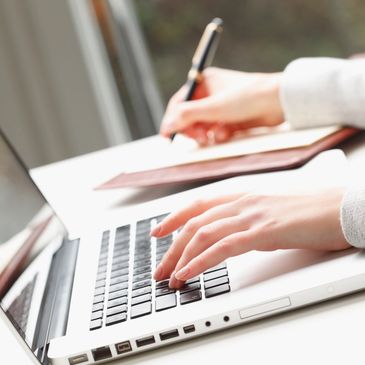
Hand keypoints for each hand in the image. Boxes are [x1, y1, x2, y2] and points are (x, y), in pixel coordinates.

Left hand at [151, 188, 349, 287]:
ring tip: (170, 277)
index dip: (174, 217)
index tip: (158, 232)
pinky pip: (224, 247)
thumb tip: (230, 238)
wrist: (340, 207)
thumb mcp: (268, 213)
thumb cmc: (309, 212)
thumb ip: (246, 222)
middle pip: (194, 222)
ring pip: (203, 233)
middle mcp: (242, 202)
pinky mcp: (264, 231)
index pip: (198, 205)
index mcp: (242, 196)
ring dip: (181, 257)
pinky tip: (189, 273)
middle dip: (172, 247)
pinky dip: (201, 261)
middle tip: (160, 267)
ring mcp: (252, 215)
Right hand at [160, 67, 284, 145]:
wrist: (278, 102)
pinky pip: (216, 131)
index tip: (167, 136)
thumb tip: (167, 125)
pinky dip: (218, 135)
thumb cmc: (246, 97)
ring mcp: (221, 108)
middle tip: (198, 138)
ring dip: (205, 134)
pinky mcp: (231, 120)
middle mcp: (210, 95)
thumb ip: (187, 116)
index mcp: (203, 83)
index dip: (172, 120)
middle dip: (192, 129)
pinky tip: (226, 134)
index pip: (179, 103)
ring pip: (202, 126)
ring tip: (212, 137)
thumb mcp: (213, 107)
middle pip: (189, 117)